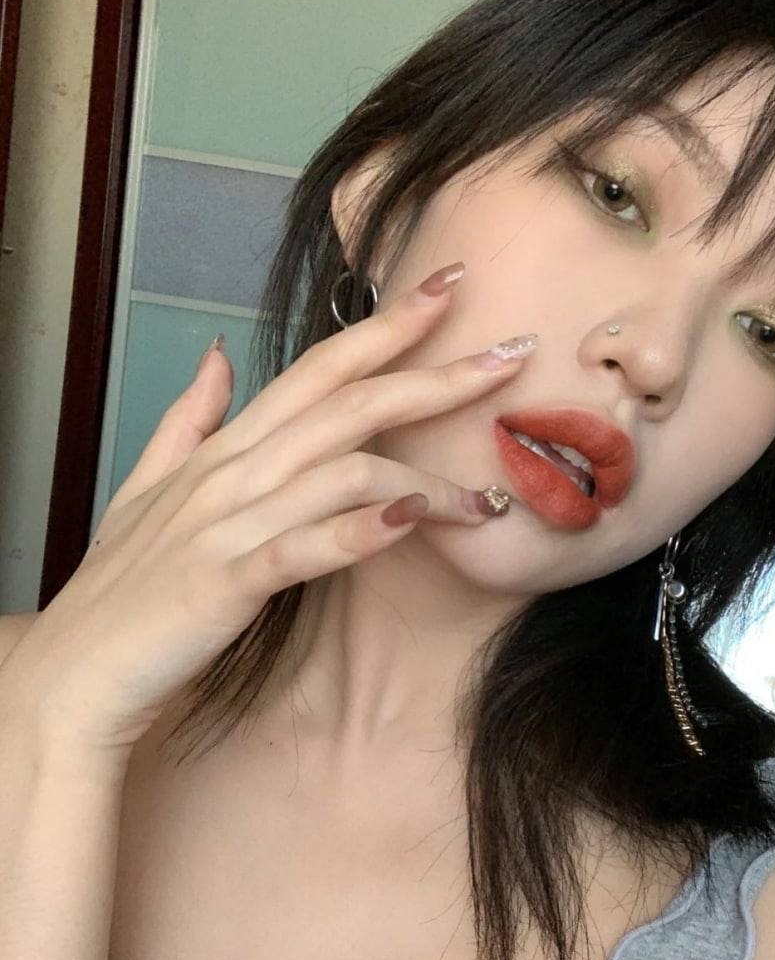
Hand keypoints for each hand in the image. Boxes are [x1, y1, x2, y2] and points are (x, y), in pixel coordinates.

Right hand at [3, 262, 534, 761]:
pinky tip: (409, 522)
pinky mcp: (225, 582)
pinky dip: (357, 531)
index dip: (387, 325)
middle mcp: (233, 471)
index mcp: (227, 448)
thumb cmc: (123, 586)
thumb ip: (189, 418)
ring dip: (428, 481)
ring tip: (488, 503)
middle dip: (435, 372)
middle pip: (348, 402)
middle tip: (514, 351)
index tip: (450, 286)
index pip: (319, 368)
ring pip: (343, 472)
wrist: (73, 673)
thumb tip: (221, 353)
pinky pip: (302, 547)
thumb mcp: (148, 487)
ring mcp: (228, 523)